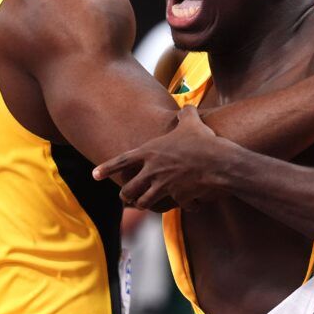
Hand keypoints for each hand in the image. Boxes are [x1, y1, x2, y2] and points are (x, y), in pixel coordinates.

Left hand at [93, 107, 233, 210]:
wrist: (219, 163)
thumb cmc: (203, 140)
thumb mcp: (192, 122)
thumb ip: (185, 114)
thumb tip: (187, 107)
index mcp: (150, 152)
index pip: (121, 161)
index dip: (106, 168)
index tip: (94, 175)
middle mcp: (152, 171)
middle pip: (128, 190)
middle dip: (126, 196)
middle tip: (127, 198)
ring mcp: (163, 187)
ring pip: (144, 203)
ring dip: (144, 205)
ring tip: (146, 205)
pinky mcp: (177, 199)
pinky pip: (177, 205)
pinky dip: (184, 205)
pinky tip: (192, 204)